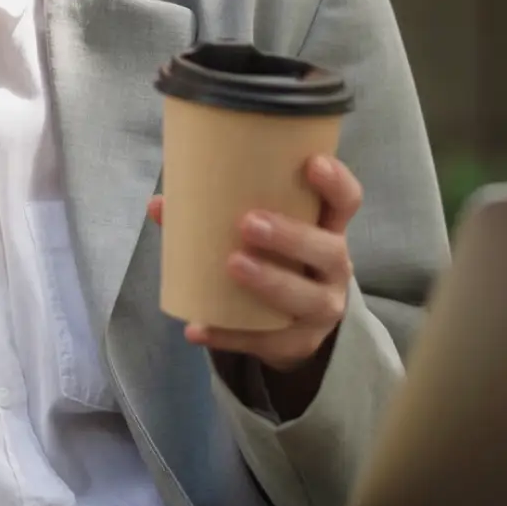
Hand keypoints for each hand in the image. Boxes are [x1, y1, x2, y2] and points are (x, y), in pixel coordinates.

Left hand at [148, 154, 361, 373]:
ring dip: (270, 281)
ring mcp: (322, 309)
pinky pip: (266, 341)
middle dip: (291, 236)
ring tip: (233, 265)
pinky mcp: (297, 343)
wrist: (297, 325)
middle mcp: (334, 268)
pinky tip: (198, 328)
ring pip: (306, 298)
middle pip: (329, 251)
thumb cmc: (277, 260)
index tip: (312, 162)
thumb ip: (219, 214)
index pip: (346, 202)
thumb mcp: (265, 235)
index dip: (335, 183)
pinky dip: (229, 335)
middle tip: (248, 223)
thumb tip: (160, 203)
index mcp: (328, 230)